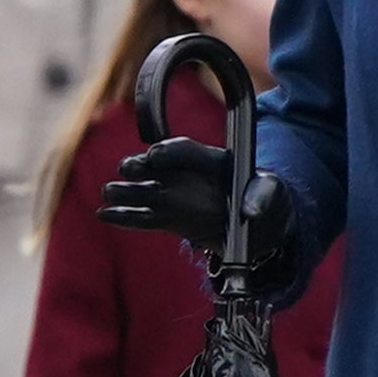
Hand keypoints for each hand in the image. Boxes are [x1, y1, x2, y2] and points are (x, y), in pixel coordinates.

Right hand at [96, 136, 285, 270]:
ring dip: (126, 189)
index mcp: (211, 161)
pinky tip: (105, 213)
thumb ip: (262, 197)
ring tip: (110, 192)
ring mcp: (176, 195)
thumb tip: (250, 212)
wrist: (260, 225)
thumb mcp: (272, 194)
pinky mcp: (169, 219)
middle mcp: (188, 175)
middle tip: (127, 170)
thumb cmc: (266, 201)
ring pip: (145, 189)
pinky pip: (144, 216)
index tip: (154, 156)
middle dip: (140, 166)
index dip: (168, 151)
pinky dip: (125, 215)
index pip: (184, 150)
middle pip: (157, 165)